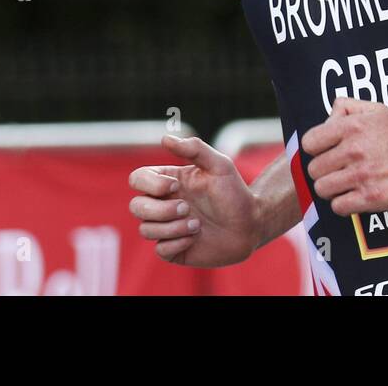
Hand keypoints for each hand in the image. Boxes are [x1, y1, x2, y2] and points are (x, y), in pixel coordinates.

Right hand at [127, 134, 259, 266]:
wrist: (251, 224)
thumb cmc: (234, 192)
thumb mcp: (219, 165)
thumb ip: (194, 149)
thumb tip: (165, 138)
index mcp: (169, 183)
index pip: (137, 179)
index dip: (150, 184)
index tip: (176, 186)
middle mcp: (163, 205)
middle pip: (136, 207)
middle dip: (160, 209)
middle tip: (186, 208)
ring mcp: (167, 228)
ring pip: (145, 230)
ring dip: (172, 227)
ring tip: (197, 224)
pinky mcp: (174, 249)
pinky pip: (160, 249)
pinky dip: (177, 243)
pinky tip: (195, 237)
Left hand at [302, 98, 387, 216]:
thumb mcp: (380, 111)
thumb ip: (350, 107)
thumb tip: (329, 116)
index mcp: (353, 125)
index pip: (310, 142)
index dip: (317, 150)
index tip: (328, 153)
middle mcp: (355, 149)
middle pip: (314, 169)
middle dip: (326, 172)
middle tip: (341, 171)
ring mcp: (362, 174)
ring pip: (323, 189)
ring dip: (333, 189)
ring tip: (348, 185)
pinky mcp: (371, 198)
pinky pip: (338, 206)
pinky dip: (345, 205)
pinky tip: (356, 196)